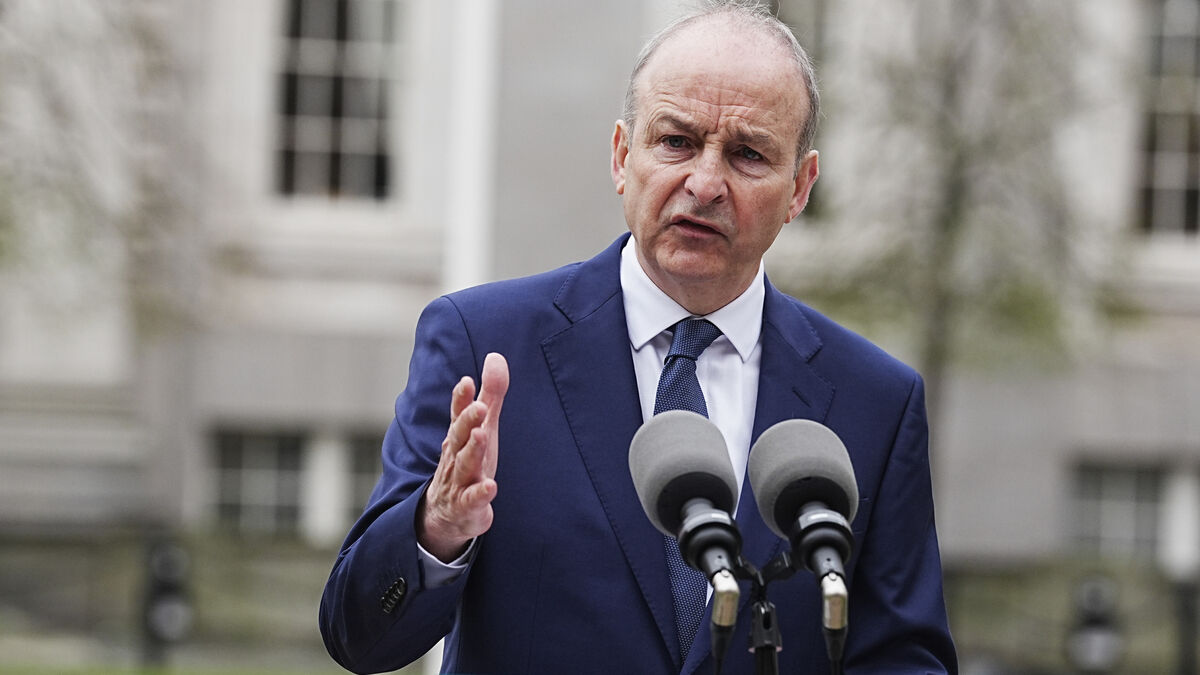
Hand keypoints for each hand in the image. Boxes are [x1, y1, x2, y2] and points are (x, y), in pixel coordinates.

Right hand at [418, 352, 508, 561]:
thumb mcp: (480, 428)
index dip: (461, 399)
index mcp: (458, 437)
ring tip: (481, 436)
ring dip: (472, 450)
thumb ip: (489, 395)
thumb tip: (495, 357)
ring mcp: (459, 482)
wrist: (447, 515)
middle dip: (467, 421)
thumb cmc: (467, 464)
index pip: (457, 414)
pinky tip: (491, 487)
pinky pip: (472, 500)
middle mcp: (455, 456)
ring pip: (465, 465)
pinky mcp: (467, 506)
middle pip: (459, 436)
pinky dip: (480, 494)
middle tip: (478, 406)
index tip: (466, 381)